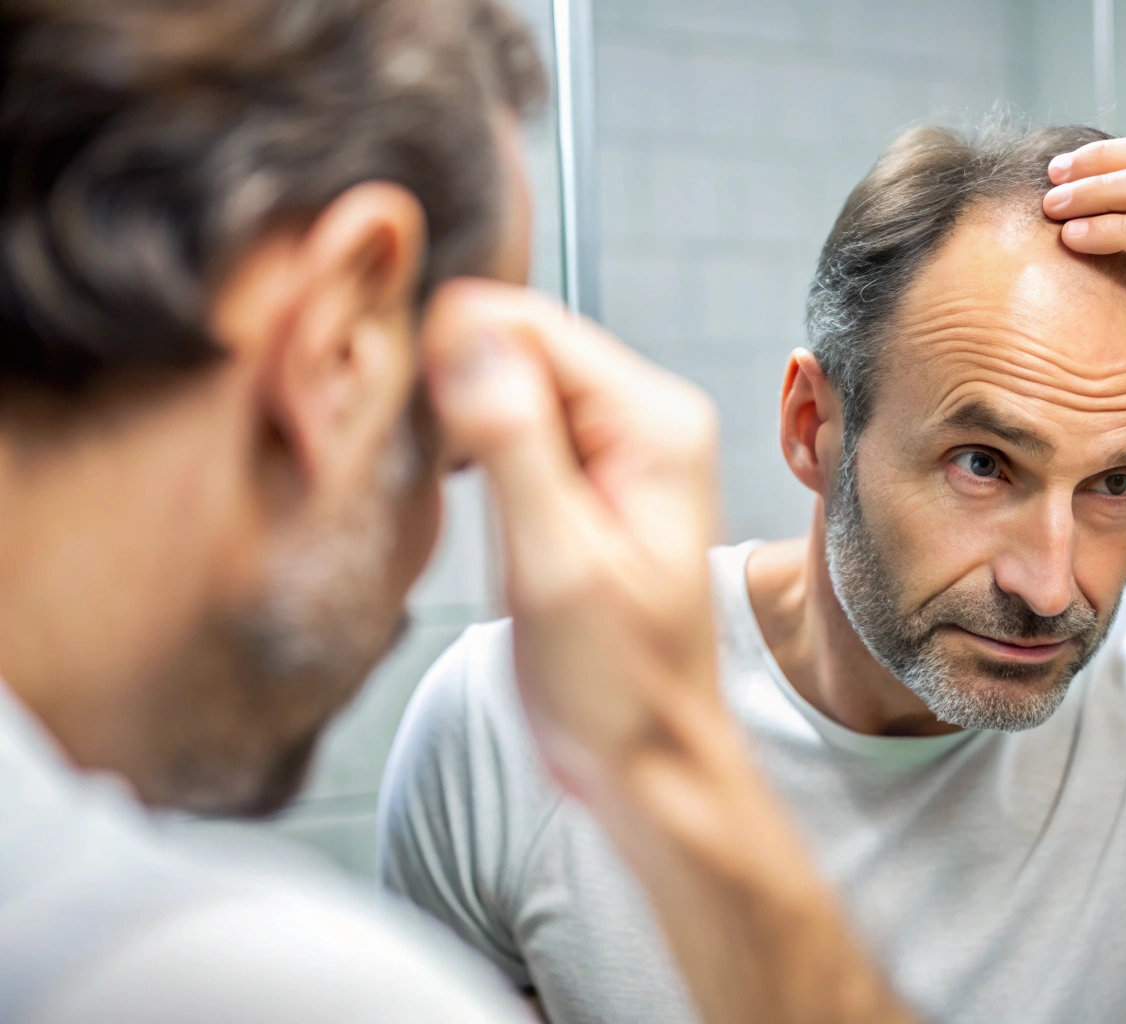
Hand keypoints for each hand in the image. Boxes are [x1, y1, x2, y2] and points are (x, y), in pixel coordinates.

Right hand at [420, 280, 735, 851]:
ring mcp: (619, 446)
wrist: (648, 758)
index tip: (393, 402)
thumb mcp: (556, 566)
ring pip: (505, 380)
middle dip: (448, 380)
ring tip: (429, 482)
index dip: (446, 347)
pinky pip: (511, 424)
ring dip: (452, 416)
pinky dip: (468, 447)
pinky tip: (451, 492)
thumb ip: (514, 446)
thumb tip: (468, 338)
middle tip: (406, 455)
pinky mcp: (588, 478)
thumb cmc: (616, 685)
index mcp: (654, 423)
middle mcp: (646, 418)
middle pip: (514, 342)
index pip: (526, 321)